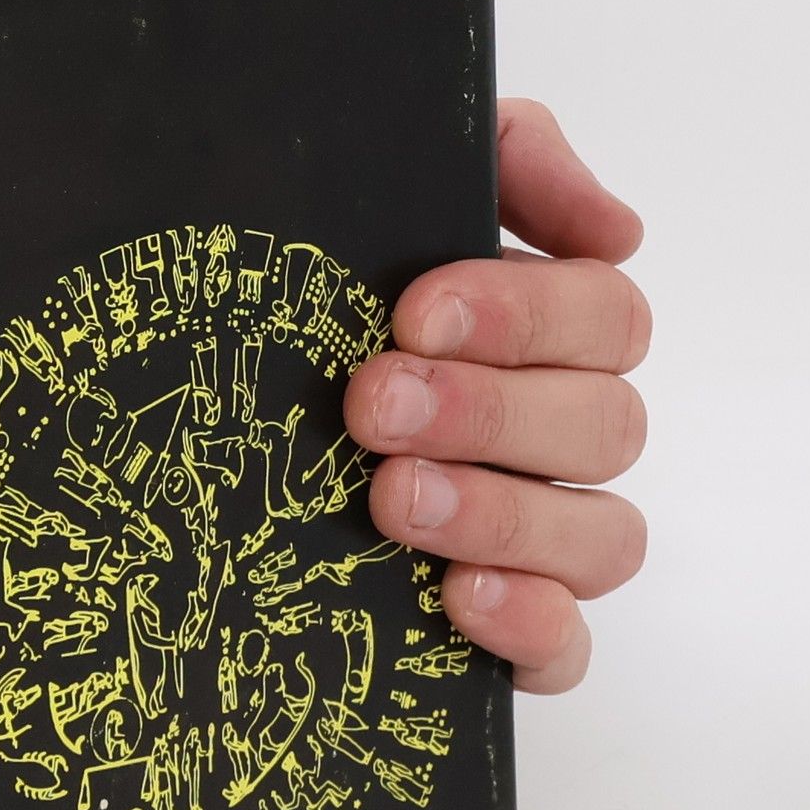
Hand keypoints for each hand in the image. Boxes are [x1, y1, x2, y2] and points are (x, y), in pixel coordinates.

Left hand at [343, 99, 649, 693]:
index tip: (416, 313)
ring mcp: (541, 538)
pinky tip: (459, 597)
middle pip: (605, 426)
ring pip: (602, 538)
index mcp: (545, 333)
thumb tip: (615, 227)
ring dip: (504, 514)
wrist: (193, 410)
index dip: (528, 315)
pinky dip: (533, 628)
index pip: (605, 317)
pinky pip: (567, 650)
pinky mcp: (507, 630)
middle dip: (490, 413)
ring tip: (393, 501)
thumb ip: (508, 158)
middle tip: (373, 405)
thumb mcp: (385, 188)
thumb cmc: (307, 293)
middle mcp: (557, 435)